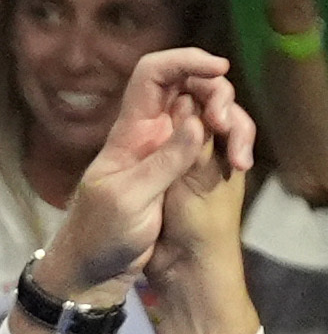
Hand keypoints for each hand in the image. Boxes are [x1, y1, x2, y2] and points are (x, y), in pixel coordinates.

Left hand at [42, 47, 252, 293]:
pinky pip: (210, 142)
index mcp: (130, 131)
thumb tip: (197, 120)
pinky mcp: (179, 172)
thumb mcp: (130, 199)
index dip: (185, 60)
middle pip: (190, 87)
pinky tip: (240, 163)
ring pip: (206, 113)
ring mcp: (165, 151)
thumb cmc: (100, 236)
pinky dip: (230, 143)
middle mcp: (150, 133)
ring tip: (239, 157)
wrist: (94, 272)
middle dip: (218, 94)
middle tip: (227, 126)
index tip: (217, 69)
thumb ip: (164, 161)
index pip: (153, 74)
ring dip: (231, 121)